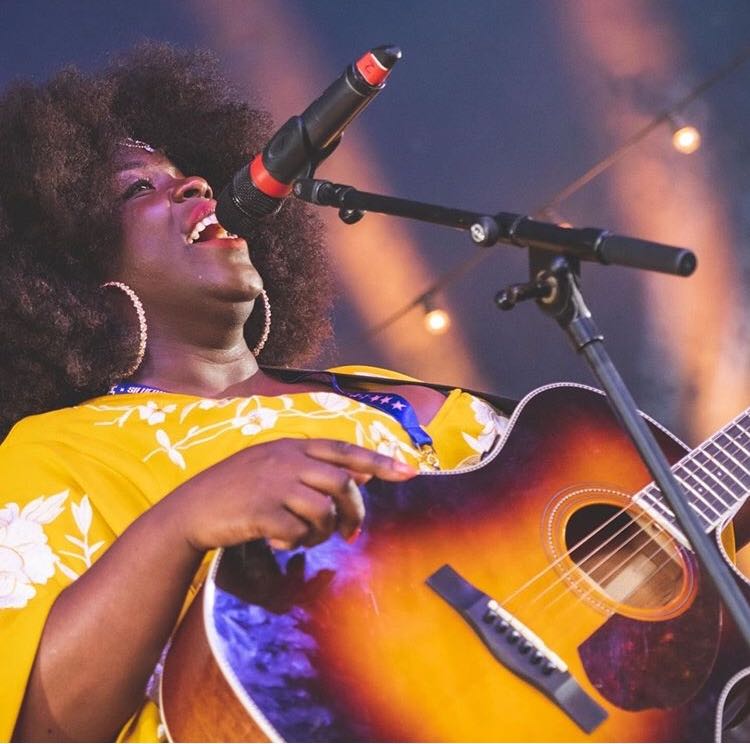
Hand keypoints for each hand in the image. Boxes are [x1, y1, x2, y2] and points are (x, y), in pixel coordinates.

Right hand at [165, 438, 416, 552]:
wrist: (190, 511)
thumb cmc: (236, 490)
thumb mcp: (272, 466)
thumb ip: (311, 467)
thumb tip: (360, 478)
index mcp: (292, 446)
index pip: (346, 451)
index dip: (380, 462)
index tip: (410, 472)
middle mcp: (287, 460)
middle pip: (343, 484)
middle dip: (354, 513)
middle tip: (350, 534)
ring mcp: (273, 484)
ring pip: (324, 511)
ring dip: (321, 532)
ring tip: (303, 538)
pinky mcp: (261, 511)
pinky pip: (297, 532)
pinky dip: (293, 543)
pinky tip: (276, 543)